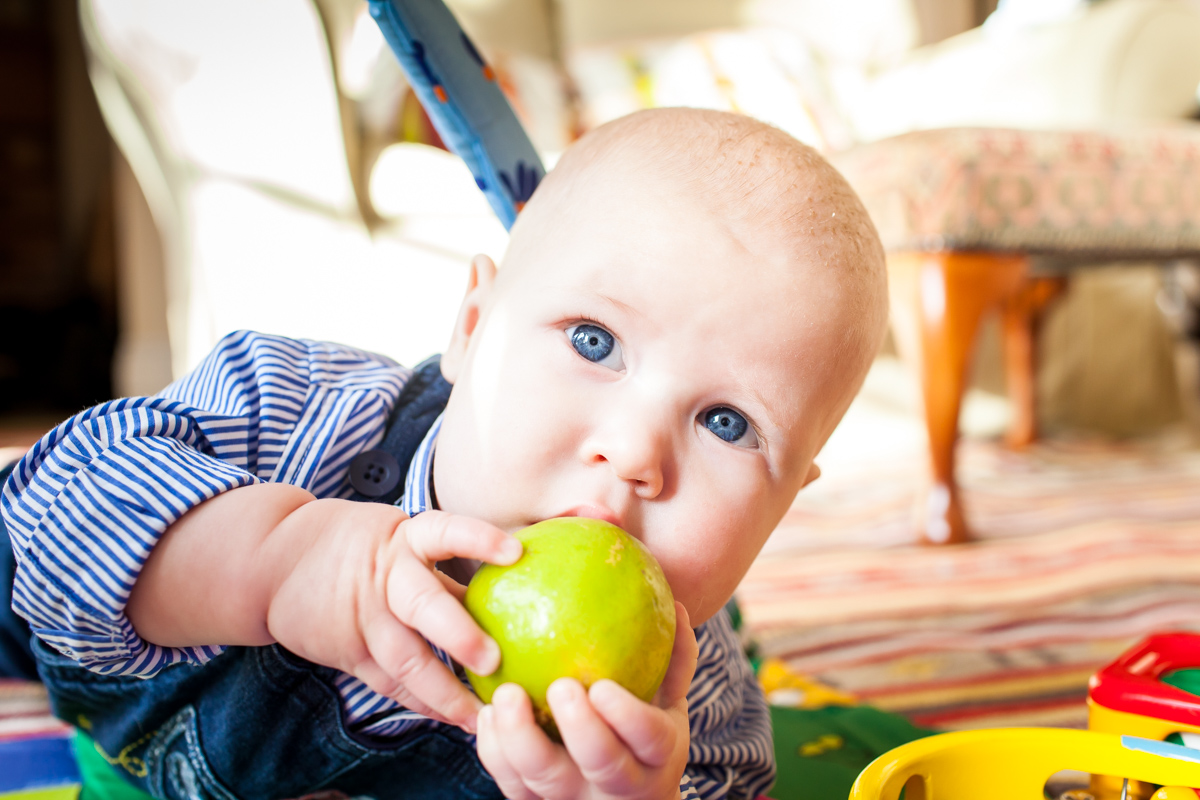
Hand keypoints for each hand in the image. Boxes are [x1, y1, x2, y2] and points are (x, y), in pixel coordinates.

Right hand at [264, 501, 521, 731]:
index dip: (479, 540)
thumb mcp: (400, 541)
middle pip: (423, 604)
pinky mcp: (348, 652)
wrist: (274, 561)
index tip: (515, 551)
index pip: (446, 532)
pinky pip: (389, 684)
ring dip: (445, 691)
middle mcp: (386, 577)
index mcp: (405, 537)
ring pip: (406, 659)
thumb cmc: (360, 547)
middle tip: (493, 659)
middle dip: (458, 634)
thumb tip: (520, 584)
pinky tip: (452, 718)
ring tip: (481, 715)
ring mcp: (365, 617)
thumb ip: (447, 568)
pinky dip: (422, 703)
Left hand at [476, 603, 698, 799]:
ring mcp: (575, 799)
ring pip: (545, 780)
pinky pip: (512, 784)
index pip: (649, 738)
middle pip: (601, 763)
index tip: (603, 685)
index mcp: (658, 756)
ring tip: (503, 695)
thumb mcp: (670, 703)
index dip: (627, 716)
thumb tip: (675, 605)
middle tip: (559, 685)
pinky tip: (484, 714)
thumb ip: (674, 658)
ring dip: (521, 739)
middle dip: (580, 728)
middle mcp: (619, 786)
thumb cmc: (648, 734)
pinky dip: (495, 753)